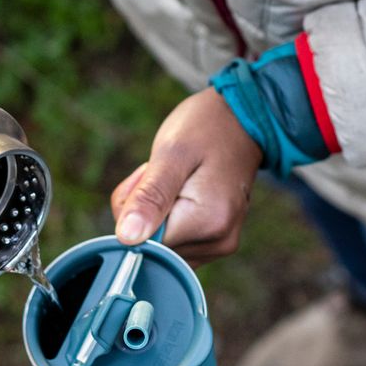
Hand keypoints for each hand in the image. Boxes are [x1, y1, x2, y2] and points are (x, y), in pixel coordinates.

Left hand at [109, 88, 262, 264]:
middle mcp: (218, 241)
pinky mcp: (216, 240)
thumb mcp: (171, 153)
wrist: (238, 119)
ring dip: (154, 213)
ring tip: (171, 178)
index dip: (135, 211)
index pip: (146, 242)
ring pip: (162, 245)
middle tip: (157, 173)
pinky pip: (176, 240)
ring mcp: (219, 244)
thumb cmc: (204, 128)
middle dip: (143, 211)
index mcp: (208, 222)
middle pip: (154, 247)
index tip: (149, 177)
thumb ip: (150, 197)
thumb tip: (127, 238)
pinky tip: (178, 190)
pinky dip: (167, 217)